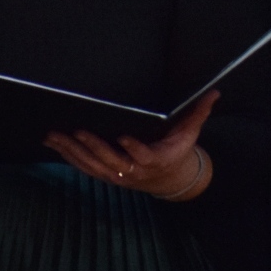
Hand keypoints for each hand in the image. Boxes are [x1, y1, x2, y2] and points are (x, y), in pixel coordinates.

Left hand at [44, 90, 218, 198]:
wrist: (170, 178)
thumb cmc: (177, 149)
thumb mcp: (191, 132)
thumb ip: (199, 112)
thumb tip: (215, 92)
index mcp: (157, 159)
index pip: (145, 156)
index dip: (134, 149)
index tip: (124, 138)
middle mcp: (135, 171)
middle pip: (111, 161)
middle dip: (93, 146)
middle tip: (78, 131)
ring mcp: (118, 175)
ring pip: (93, 165)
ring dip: (73, 151)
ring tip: (55, 136)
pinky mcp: (107, 175)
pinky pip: (85, 168)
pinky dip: (69, 156)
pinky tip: (55, 144)